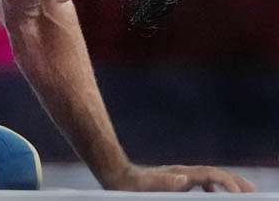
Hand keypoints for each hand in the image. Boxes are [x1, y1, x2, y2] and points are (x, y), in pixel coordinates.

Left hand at [103, 163, 254, 192]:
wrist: (117, 175)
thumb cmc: (131, 185)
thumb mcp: (146, 186)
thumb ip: (164, 183)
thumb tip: (184, 180)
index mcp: (181, 174)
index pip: (211, 175)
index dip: (227, 182)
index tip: (240, 193)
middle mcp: (183, 172)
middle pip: (214, 174)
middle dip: (234, 181)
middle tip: (251, 190)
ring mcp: (179, 175)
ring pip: (208, 177)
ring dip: (225, 184)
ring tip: (240, 193)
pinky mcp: (174, 180)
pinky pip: (199, 182)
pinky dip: (211, 187)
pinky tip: (213, 195)